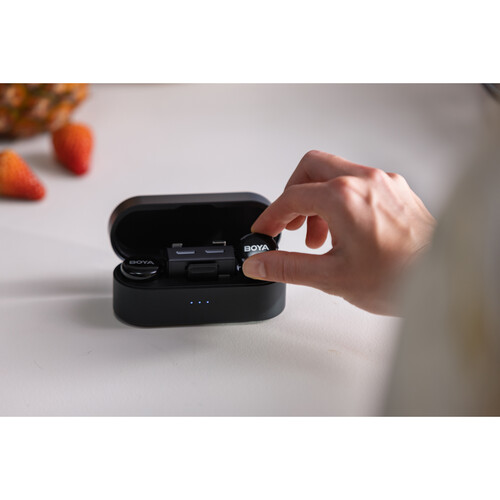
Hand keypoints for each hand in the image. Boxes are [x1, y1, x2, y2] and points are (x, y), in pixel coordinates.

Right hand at [242, 150, 435, 314]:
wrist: (444, 280)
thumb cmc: (399, 277)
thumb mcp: (331, 277)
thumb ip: (287, 267)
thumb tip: (259, 263)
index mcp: (343, 197)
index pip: (291, 197)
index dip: (271, 215)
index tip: (265, 230)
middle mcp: (365, 180)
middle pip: (311, 167)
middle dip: (293, 195)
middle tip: (289, 223)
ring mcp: (384, 182)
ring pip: (336, 174)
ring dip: (318, 200)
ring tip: (319, 237)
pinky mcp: (397, 191)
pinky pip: (359, 183)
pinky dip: (342, 201)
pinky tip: (345, 231)